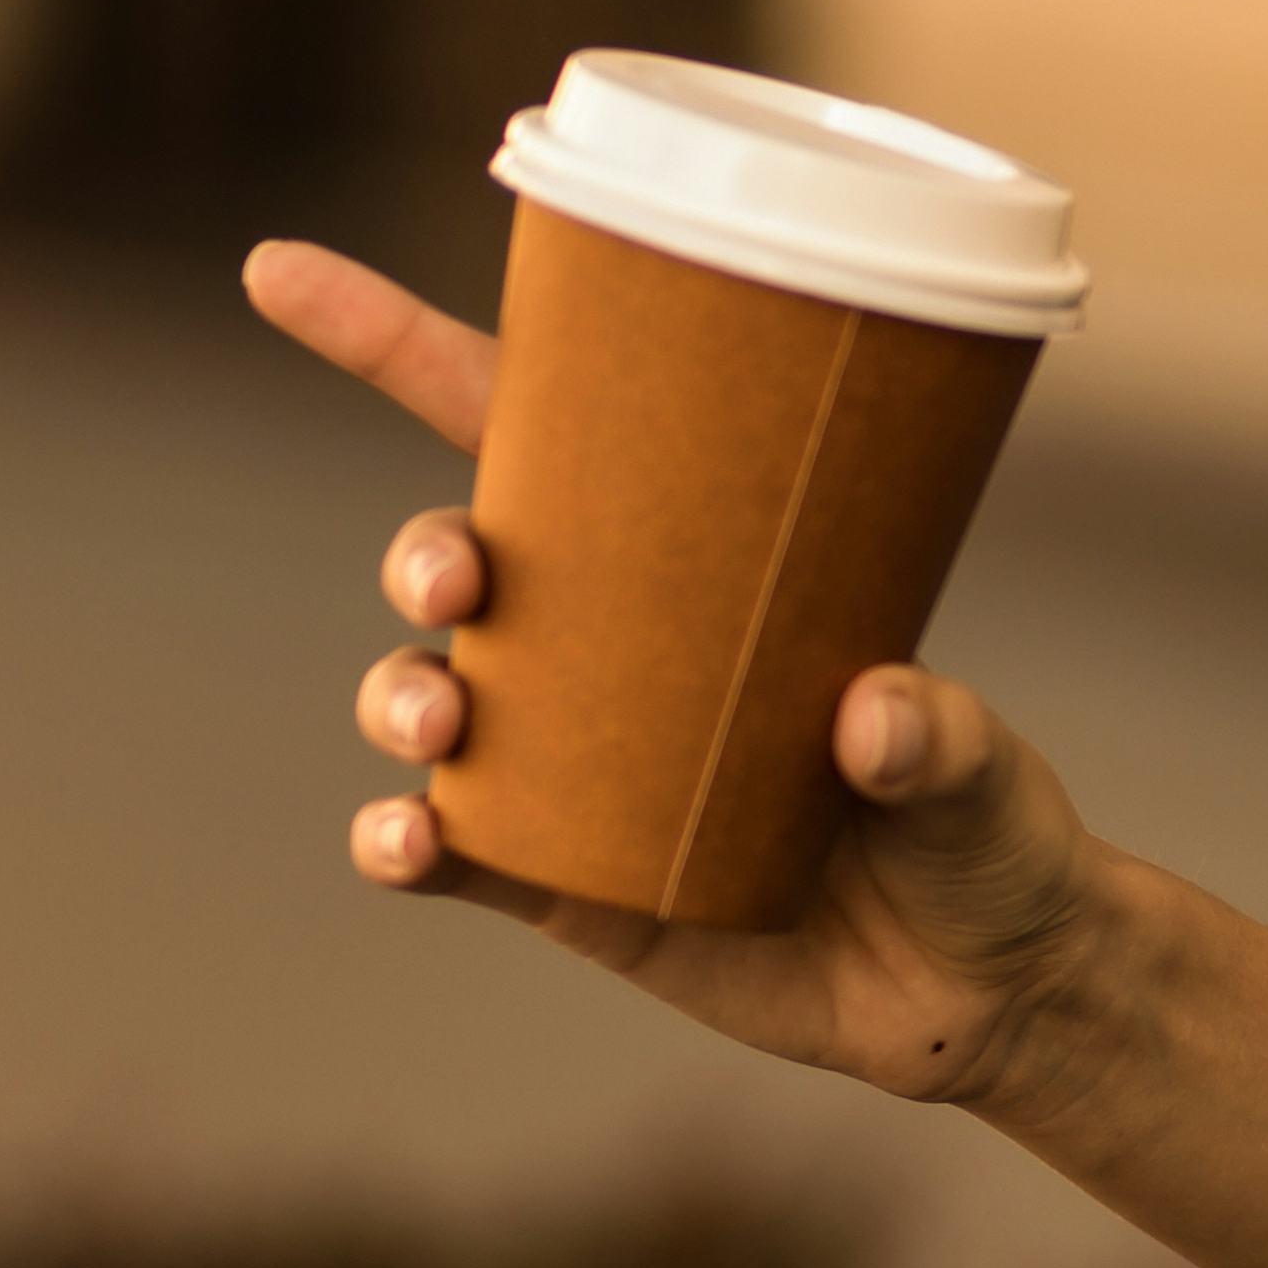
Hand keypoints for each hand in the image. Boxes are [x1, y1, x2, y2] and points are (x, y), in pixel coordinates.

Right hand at [258, 239, 1123, 1105]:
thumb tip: (870, 715)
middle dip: (428, 549)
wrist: (990, 992)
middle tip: (460, 577)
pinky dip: (404, 844)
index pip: (537, 438)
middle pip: (466, 562)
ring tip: (442, 721)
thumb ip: (941, 740)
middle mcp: (611, 656)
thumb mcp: (987, 774)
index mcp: (694, 572)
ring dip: (402, 694)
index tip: (276, 275)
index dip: (399, 349)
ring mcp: (574, 769)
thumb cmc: (992, 837)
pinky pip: (447, 852)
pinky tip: (409, 845)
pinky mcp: (563, 885)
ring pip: (432, 698)